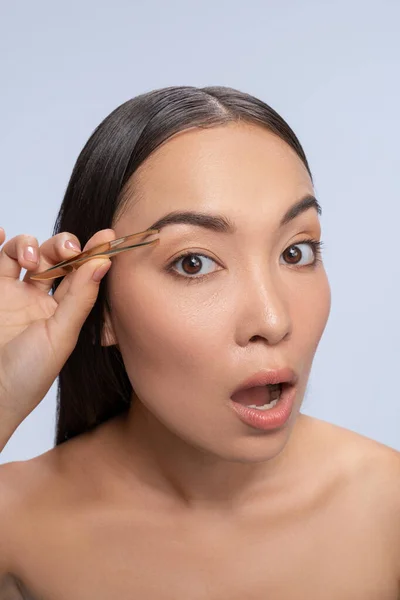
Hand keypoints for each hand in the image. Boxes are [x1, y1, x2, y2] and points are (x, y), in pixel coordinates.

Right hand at [0, 226, 115, 451]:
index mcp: (64, 310)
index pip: (82, 273)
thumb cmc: (28, 374)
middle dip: (63, 245)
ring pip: (24, 252)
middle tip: (67, 251)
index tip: (107, 237)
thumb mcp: (60, 336)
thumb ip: (80, 298)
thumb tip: (103, 263)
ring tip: (30, 261)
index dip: (94, 252)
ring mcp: (12, 293)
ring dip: (30, 244)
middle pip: (54, 256)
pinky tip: (0, 233)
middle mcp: (39, 298)